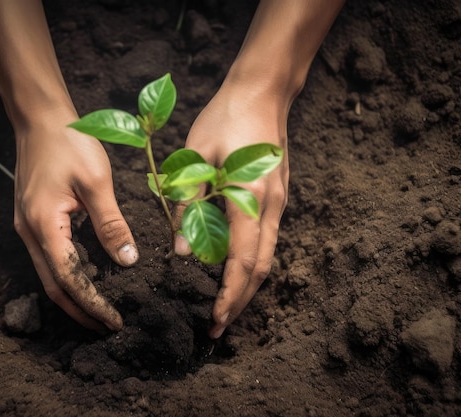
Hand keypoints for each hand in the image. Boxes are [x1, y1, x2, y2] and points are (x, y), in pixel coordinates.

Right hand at [13, 108, 137, 331]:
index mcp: (44, 225)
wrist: (40, 119)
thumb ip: (112, 224)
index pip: (69, 279)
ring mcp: (27, 227)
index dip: (92, 304)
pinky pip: (49, 257)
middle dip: (80, 310)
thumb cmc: (68, 143)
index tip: (115, 321)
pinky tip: (89, 276)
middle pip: (53, 286)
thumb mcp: (96, 183)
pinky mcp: (33, 219)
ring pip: (49, 274)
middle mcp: (29, 233)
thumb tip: (128, 261)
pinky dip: (68, 274)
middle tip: (107, 326)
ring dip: (73, 295)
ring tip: (101, 308)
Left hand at [174, 82, 288, 338]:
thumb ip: (189, 207)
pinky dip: (250, 264)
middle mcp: (270, 208)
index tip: (214, 321)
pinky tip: (233, 272)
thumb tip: (182, 253)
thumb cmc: (225, 120)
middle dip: (241, 302)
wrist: (262, 93)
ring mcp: (278, 204)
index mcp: (249, 200)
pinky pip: (266, 242)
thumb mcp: (195, 160)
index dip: (229, 296)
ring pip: (266, 258)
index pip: (242, 262)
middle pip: (260, 269)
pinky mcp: (276, 198)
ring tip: (225, 307)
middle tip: (218, 327)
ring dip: (247, 286)